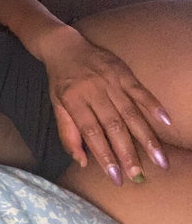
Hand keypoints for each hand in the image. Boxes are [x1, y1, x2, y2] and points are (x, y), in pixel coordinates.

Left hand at [43, 27, 171, 184]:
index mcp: (74, 102)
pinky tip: (166, 122)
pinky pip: (140, 90)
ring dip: (146, 137)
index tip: (116, 177)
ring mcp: (110, 81)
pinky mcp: (122, 72)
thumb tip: (82, 162)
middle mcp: (94, 92)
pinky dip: (154, 105)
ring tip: (158, 158)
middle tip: (138, 175)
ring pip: (130, 112)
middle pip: (114, 126)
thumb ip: (68, 134)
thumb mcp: (56, 106)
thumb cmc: (60, 81)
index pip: (92, 134)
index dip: (105, 156)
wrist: (63, 46)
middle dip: (127, 153)